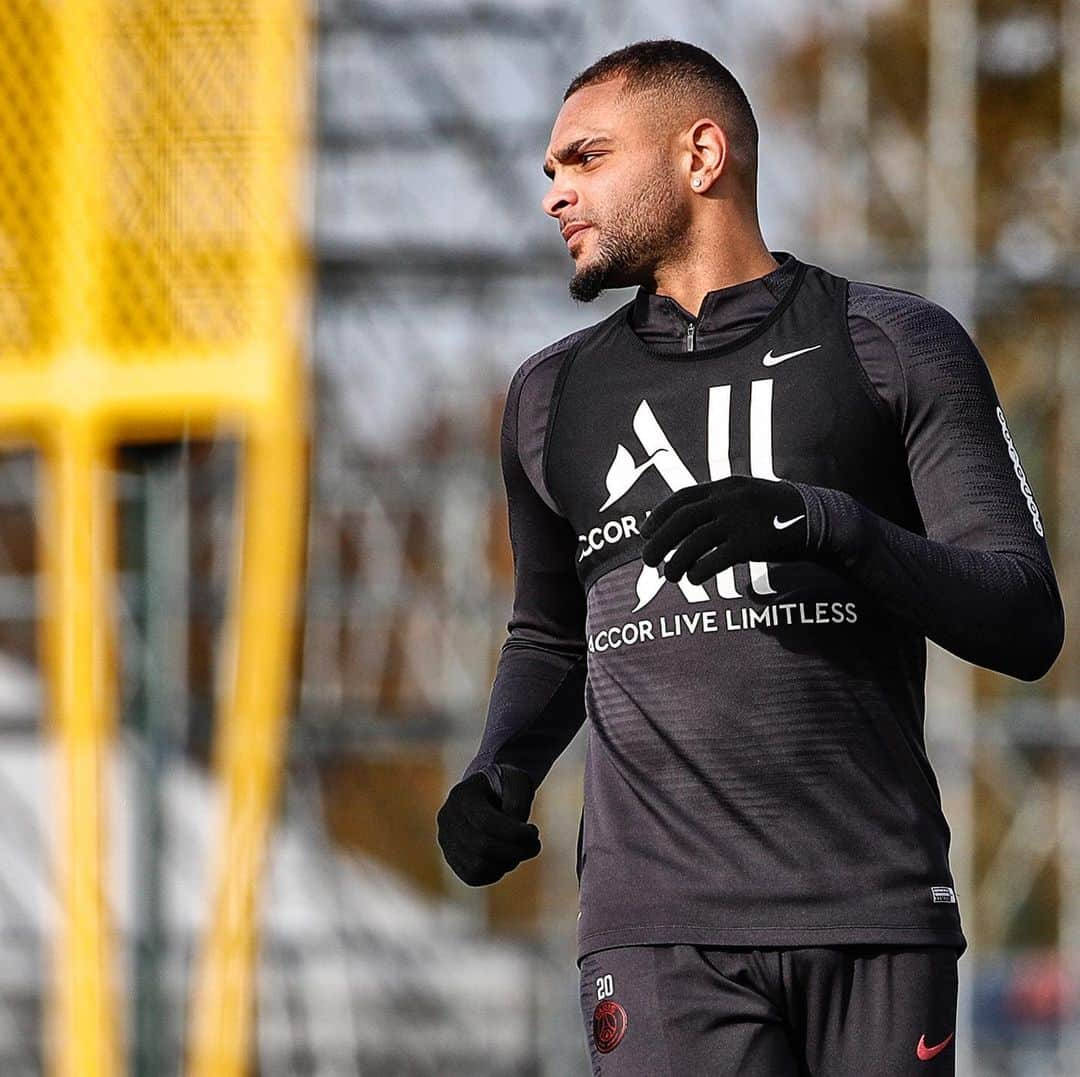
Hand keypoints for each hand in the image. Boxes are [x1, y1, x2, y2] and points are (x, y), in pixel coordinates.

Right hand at [436, 762, 540, 885]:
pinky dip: (496, 872)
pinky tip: (507, 858)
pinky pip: (473, 877)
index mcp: (462, 794)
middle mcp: (447, 818)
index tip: (534, 831)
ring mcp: (446, 840)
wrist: (485, 792)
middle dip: (515, 851)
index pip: (485, 822)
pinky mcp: (451, 858)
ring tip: (520, 850)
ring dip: (506, 864)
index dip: (514, 833)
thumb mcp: (517, 782)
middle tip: (535, 846)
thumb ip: (518, 802)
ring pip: (477, 867)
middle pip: (481, 847)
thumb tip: (515, 828)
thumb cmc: (505, 786)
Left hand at [640, 475, 808, 583]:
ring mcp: (741, 519)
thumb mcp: (748, 497)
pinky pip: (716, 558)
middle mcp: (730, 499)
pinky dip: (700, 570)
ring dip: (676, 561)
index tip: (644, 532)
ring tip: (670, 575)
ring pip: (694, 541)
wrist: (821, 520)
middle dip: (660, 541)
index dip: (659, 515)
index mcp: (726, 485)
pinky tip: (694, 578)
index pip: (682, 497)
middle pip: (682, 520)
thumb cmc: (779, 514)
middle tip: (647, 560)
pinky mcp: (752, 541)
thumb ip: (721, 504)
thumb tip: (688, 522)